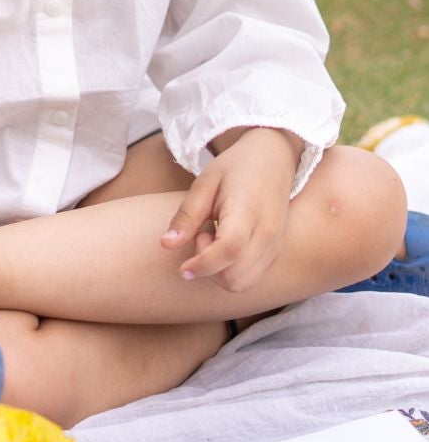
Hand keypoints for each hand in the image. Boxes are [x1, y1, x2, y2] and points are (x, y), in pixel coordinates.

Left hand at [161, 127, 300, 292]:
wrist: (274, 159)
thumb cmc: (235, 168)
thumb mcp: (205, 183)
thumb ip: (186, 215)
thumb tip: (166, 245)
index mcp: (248, 211)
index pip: (229, 249)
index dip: (202, 264)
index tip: (182, 269)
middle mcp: (267, 233)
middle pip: (236, 276)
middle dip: (208, 268)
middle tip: (199, 236)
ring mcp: (275, 245)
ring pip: (243, 283)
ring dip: (219, 272)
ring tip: (212, 240)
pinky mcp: (275, 251)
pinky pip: (251, 277)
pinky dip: (231, 271)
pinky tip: (224, 247)